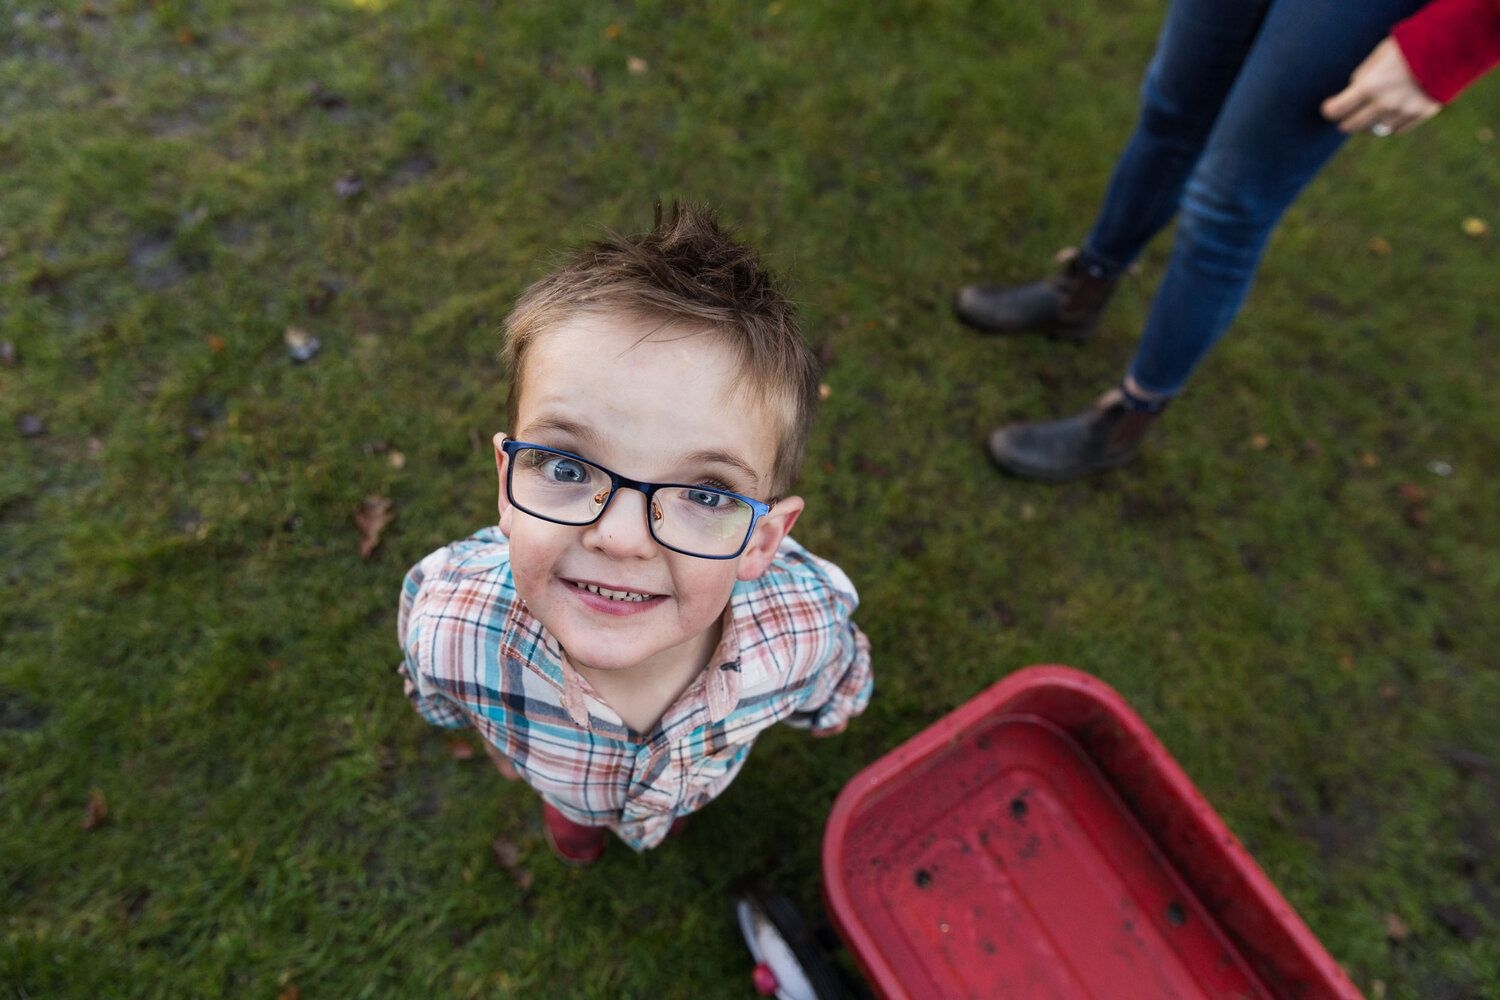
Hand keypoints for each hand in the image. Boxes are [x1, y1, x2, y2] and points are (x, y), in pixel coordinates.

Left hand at [1321, 38, 1440, 135]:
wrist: (1451, 45)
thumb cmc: (1410, 46)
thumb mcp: (1379, 55)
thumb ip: (1364, 75)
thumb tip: (1353, 90)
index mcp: (1369, 85)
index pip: (1337, 110)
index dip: (1330, 110)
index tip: (1329, 108)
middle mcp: (1384, 103)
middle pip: (1352, 126)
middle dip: (1346, 121)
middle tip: (1345, 117)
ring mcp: (1403, 111)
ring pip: (1376, 130)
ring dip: (1370, 123)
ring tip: (1371, 113)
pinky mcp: (1421, 114)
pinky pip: (1397, 129)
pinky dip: (1391, 124)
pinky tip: (1391, 115)